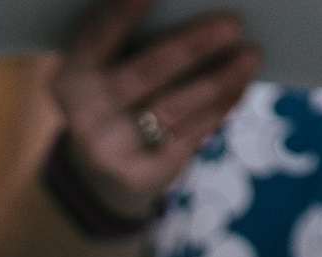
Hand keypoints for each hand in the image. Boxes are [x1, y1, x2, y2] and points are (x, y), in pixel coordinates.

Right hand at [51, 0, 261, 220]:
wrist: (103, 168)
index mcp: (70, 76)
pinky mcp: (138, 176)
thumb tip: (195, 11)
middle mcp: (83, 115)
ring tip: (250, 56)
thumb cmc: (117, 96)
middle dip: (193, 46)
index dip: (124, 13)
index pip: (98, 37)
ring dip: (218, 80)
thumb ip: (133, 42)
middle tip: (232, 24)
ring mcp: (109, 151)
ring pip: (173, 109)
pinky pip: (187, 138)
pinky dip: (217, 109)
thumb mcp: (108, 68)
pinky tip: (238, 87)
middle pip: (145, 74)